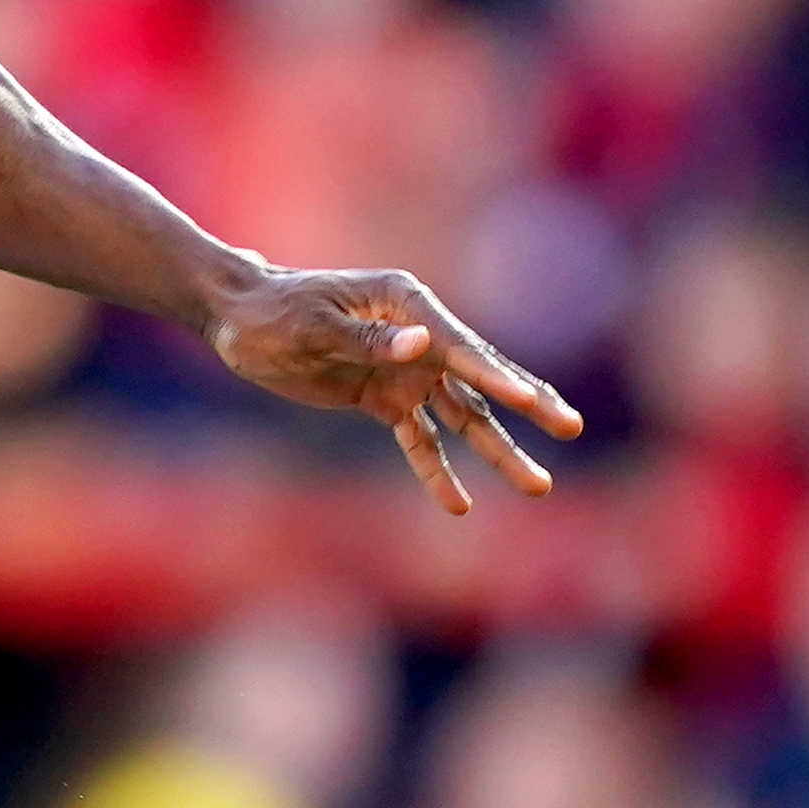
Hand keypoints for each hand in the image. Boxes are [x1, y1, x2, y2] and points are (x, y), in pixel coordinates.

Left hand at [205, 266, 581, 514]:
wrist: (238, 318)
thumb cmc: (272, 311)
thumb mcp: (312, 324)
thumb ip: (367, 338)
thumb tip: (424, 344)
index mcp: (406, 301)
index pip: (461, 345)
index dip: (496, 376)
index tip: (530, 402)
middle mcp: (419, 335)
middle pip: (482, 379)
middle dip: (528, 405)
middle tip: (570, 428)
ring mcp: (405, 370)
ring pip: (464, 417)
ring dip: (498, 451)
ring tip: (538, 486)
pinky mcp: (385, 399)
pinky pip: (420, 440)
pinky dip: (437, 471)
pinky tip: (459, 505)